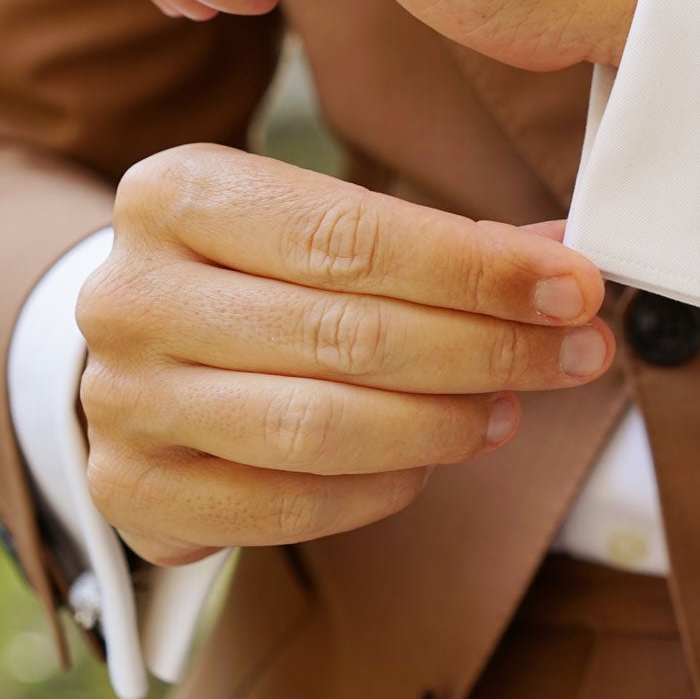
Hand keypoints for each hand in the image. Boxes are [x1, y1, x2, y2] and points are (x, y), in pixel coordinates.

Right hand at [75, 144, 614, 566]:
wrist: (139, 349)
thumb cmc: (261, 275)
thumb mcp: (328, 224)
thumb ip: (443, 241)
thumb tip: (567, 261)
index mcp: (177, 192)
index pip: (352, 234)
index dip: (478, 269)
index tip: (573, 287)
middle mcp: (131, 293)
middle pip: (345, 333)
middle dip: (488, 348)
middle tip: (578, 353)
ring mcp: (121, 399)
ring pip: (317, 427)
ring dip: (442, 424)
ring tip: (511, 410)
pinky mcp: (131, 491)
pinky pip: (284, 506)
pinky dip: (379, 490)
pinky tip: (433, 464)